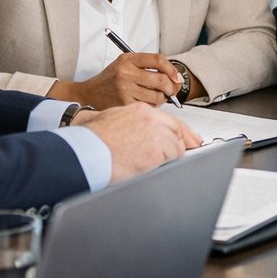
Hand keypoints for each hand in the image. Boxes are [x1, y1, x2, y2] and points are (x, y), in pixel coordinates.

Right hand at [51, 52, 180, 107]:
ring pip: (157, 95)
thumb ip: (146, 66)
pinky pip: (148, 106)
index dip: (171, 69)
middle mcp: (125, 72)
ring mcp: (124, 89)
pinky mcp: (123, 103)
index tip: (176, 77)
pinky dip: (152, 106)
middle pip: (161, 79)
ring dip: (162, 99)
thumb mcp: (125, 64)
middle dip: (171, 87)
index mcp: (127, 59)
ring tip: (158, 98)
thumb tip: (174, 78)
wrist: (88, 93)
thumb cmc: (111, 79)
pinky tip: (146, 104)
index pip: (158, 60)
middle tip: (172, 91)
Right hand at [73, 104, 201, 183]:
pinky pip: (171, 158)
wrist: (84, 150)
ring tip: (164, 163)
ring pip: (176, 146)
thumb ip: (129, 122)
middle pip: (178, 131)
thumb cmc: (90, 138)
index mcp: (141, 110)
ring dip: (173, 156)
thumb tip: (136, 132)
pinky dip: (168, 164)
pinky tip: (159, 167)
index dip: (182, 131)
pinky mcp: (154, 153)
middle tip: (193, 150)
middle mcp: (150, 120)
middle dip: (186, 142)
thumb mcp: (110, 118)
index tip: (189, 138)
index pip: (170, 120)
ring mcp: (154, 135)